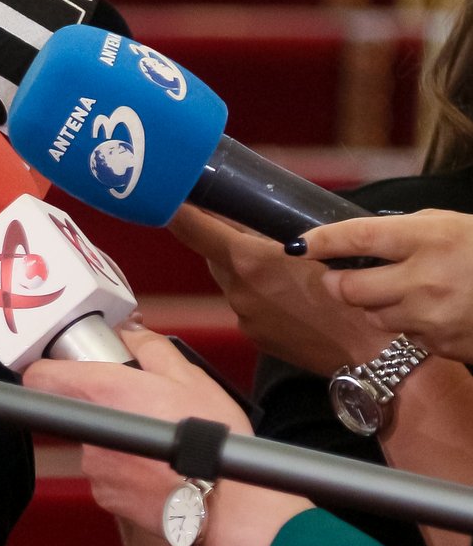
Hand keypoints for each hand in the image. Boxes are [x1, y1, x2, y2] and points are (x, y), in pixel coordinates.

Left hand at [24, 327, 308, 545]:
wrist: (228, 504)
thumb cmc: (212, 439)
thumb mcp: (189, 376)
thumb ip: (149, 347)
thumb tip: (127, 332)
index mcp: (102, 393)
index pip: (41, 376)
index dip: (50, 368)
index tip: (66, 368)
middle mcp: (89, 432)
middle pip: (78, 409)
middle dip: (106, 407)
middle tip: (146, 410)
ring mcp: (95, 468)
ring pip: (97, 443)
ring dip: (121, 442)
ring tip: (162, 446)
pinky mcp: (106, 497)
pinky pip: (109, 475)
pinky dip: (128, 471)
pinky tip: (160, 471)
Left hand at [171, 205, 377, 375]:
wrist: (375, 351)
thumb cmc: (355, 290)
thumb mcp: (315, 244)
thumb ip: (271, 230)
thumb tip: (246, 214)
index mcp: (247, 260)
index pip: (191, 228)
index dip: (177, 208)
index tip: (170, 194)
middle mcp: (237, 290)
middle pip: (214, 252)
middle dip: (224, 238)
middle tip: (245, 224)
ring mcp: (243, 316)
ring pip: (231, 280)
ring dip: (244, 269)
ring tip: (282, 266)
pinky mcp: (255, 336)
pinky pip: (247, 305)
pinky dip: (259, 296)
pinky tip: (291, 297)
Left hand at [302, 211, 472, 361]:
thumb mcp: (448, 226)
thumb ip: (402, 232)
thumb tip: (355, 241)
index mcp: (426, 239)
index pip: (356, 238)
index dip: (321, 241)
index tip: (299, 245)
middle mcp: (425, 280)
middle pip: (350, 290)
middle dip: (340, 283)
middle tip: (343, 277)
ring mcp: (434, 318)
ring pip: (375, 316)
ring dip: (378, 306)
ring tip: (406, 292)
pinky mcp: (445, 346)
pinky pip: (407, 337)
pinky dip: (411, 326)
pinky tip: (435, 312)